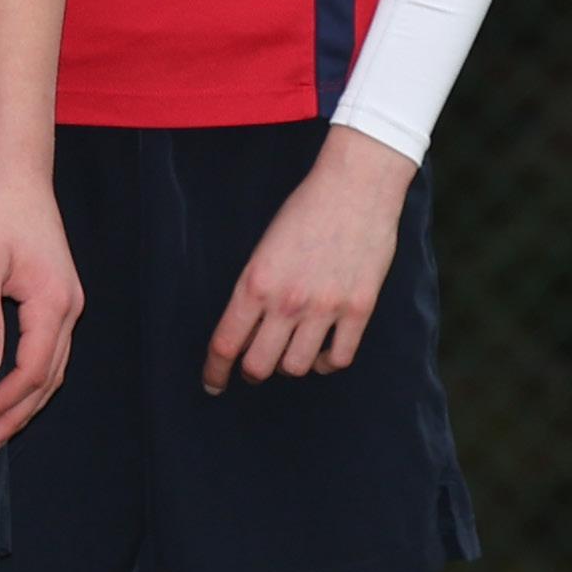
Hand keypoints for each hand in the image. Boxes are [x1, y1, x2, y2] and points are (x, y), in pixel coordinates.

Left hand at [0, 167, 82, 452]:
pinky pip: (52, 351)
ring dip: (27, 402)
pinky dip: (34, 378)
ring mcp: (70, 304)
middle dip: (17, 415)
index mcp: (53, 303)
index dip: (5, 401)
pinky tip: (13, 391)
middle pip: (49, 379)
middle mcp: (70, 309)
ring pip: (55, 368)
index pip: (33, 370)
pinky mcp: (61, 298)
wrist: (18, 179)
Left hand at [207, 126, 413, 391]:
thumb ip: (254, 290)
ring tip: (290, 352)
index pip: (225, 343)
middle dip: (250, 373)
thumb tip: (245, 330)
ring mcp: (325, 307)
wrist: (355, 186)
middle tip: (253, 369)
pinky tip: (321, 351)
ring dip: (288, 365)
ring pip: (296, 367)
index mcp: (255, 283)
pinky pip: (338, 359)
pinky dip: (325, 363)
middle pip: (258, 365)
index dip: (214, 371)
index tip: (212, 384)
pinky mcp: (359, 308)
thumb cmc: (304, 211)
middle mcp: (287, 301)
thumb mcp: (264, 249)